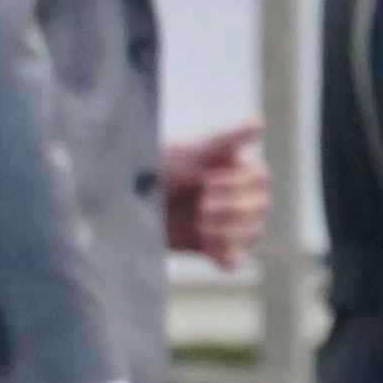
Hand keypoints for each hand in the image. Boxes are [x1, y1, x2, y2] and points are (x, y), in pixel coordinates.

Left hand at [163, 121, 269, 267]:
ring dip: (227, 232)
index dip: (235, 185)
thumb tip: (259, 123)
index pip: (259, 179)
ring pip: (253, 233)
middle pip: (259, 207)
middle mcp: (239, 195)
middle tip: (201, 207)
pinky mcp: (212, 248)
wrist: (123, 202)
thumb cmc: (156, 168)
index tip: (206, 181)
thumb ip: (225, 138)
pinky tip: (211, 251)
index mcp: (238, 168)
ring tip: (200, 226)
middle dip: (230, 210)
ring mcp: (228, 223)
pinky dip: (227, 256)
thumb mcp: (189, 152)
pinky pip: (235, 259)